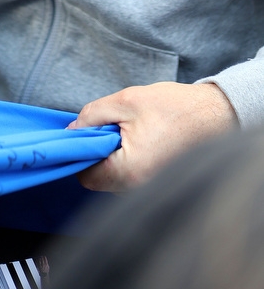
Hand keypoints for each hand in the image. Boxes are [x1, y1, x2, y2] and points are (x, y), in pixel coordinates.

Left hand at [68, 81, 237, 191]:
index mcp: (129, 171)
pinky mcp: (157, 181)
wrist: (215, 114)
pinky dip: (126, 157)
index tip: (84, 133)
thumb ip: (92, 115)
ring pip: (114, 176)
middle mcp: (138, 187)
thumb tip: (72, 130)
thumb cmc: (174, 108)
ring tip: (127, 129)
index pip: (85, 175)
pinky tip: (138, 137)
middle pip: (99, 178)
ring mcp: (149, 188)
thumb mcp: (125, 101)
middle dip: (96, 152)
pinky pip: (130, 175)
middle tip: (108, 126)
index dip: (79, 152)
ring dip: (111, 154)